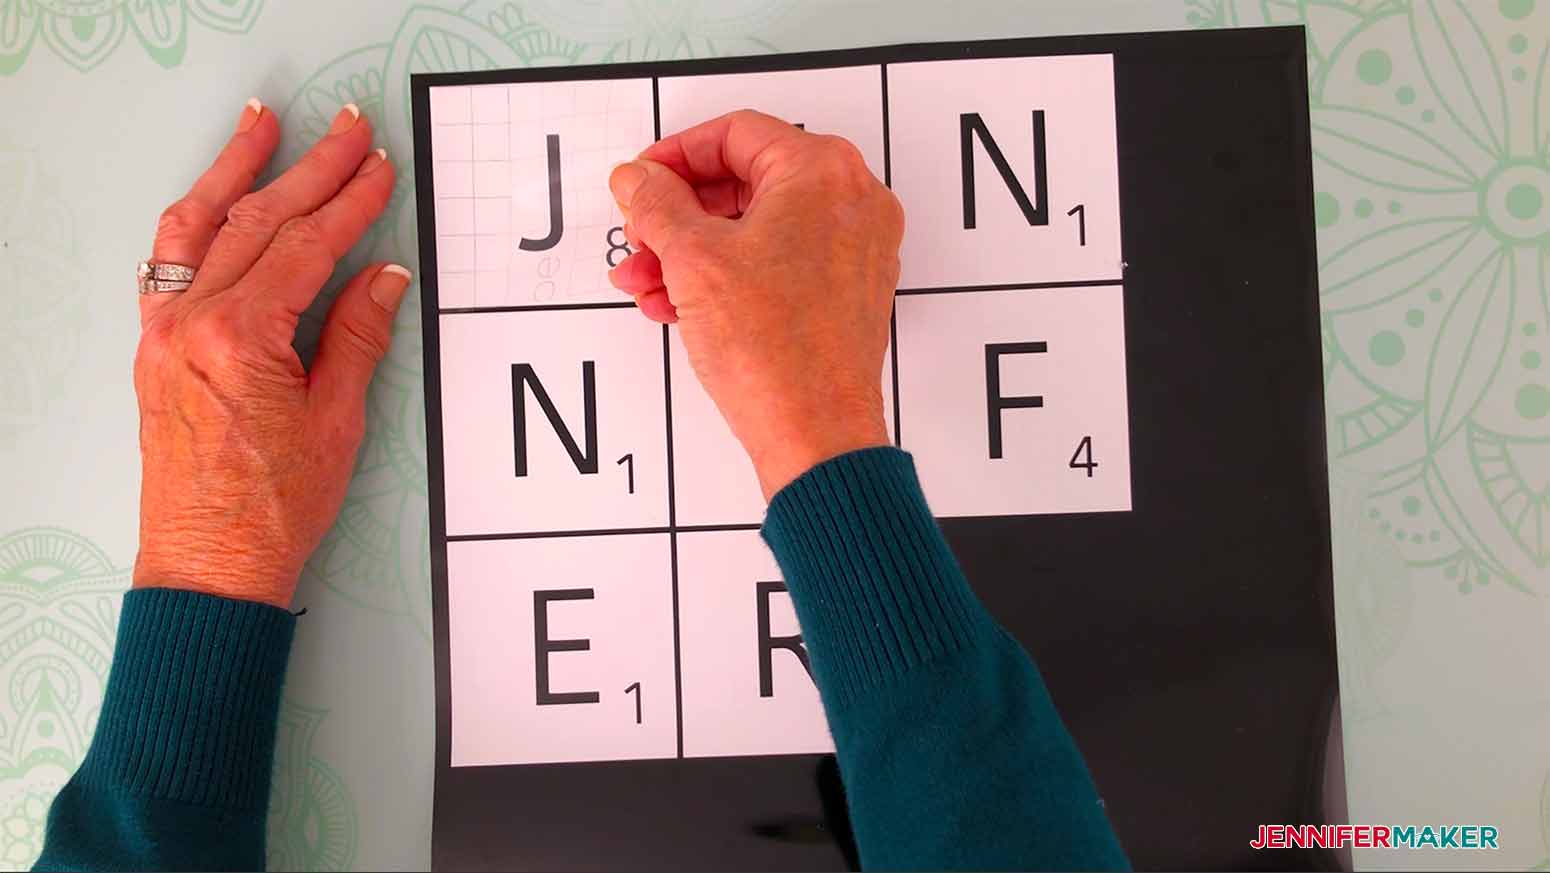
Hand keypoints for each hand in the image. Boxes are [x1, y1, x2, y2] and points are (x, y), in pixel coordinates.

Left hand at [134, 99, 407, 608]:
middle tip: (347, 130)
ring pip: (198, 226)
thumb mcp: (337, 419)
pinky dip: (196, 220)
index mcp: (239, 339)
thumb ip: (357, 335)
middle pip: (256, 222)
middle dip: (309, 170)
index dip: (349, 203)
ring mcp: (164, 332)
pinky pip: (169, 262)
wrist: (210, 561)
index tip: (378, 169)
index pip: (305, 247)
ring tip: (261, 125)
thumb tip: (383, 276)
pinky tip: (215, 197)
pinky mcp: (155, 347)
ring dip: (234, 170)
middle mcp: (190, 323)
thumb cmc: (274, 506)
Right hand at [607, 110, 902, 498]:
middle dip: (678, 214)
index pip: (736, 133)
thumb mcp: (692, 259)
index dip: (676, 154)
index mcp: (823, 174)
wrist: (815, 433)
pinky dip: (727, 276)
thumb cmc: (777, 352)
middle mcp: (850, 203)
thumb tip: (639, 180)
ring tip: (647, 282)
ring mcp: (854, 250)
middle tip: (640, 236)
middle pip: (746, 182)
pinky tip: (679, 304)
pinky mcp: (846, 293)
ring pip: (756, 229)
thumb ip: (657, 204)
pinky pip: (777, 264)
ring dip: (692, 252)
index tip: (642, 180)